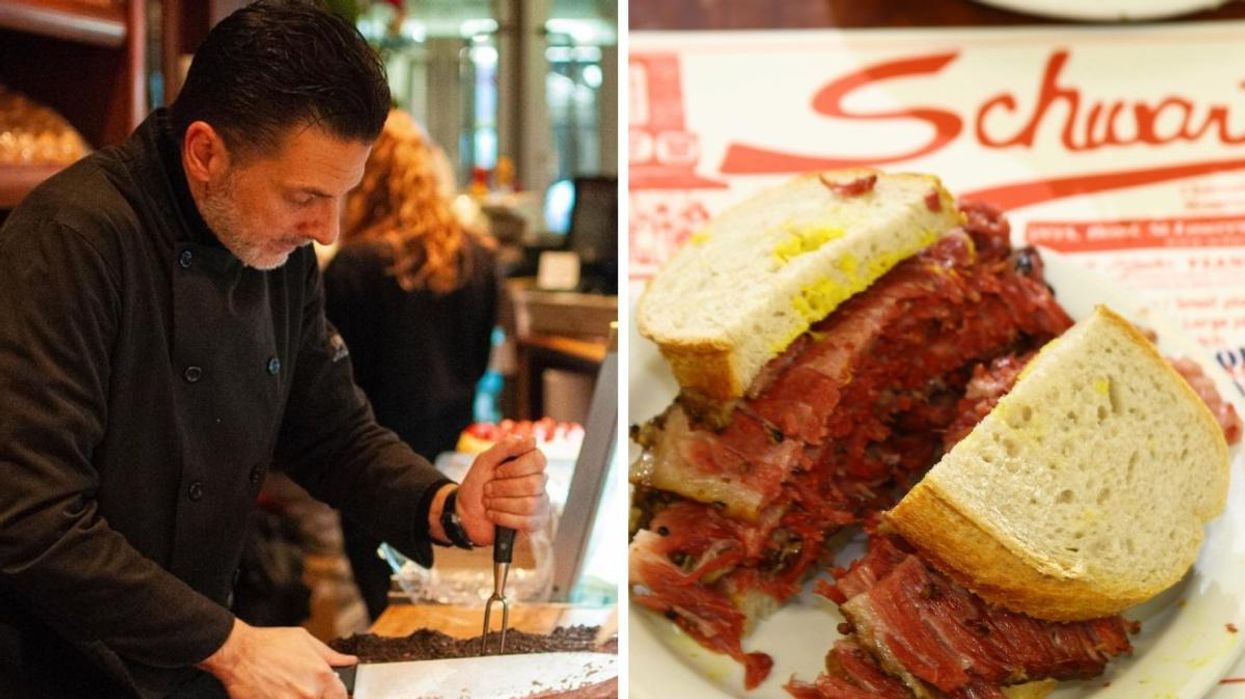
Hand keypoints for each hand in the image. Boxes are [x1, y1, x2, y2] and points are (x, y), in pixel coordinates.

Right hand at [197, 618, 356, 698]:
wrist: (238, 654)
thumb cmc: (270, 644)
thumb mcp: (305, 640)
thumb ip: (330, 655)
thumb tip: (349, 661)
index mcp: (321, 676)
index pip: (342, 696)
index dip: (339, 695)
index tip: (334, 693)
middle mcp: (308, 694)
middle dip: (317, 695)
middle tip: (301, 685)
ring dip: (300, 697)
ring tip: (287, 687)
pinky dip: (283, 698)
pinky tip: (276, 692)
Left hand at [456, 435, 549, 545]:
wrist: (464, 512)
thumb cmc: (477, 485)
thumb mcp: (485, 461)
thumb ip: (506, 448)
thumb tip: (533, 440)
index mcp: (529, 464)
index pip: (538, 460)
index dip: (515, 467)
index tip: (497, 472)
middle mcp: (539, 482)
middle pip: (533, 484)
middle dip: (503, 488)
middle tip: (488, 490)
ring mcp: (540, 503)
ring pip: (529, 504)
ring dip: (501, 504)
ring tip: (488, 503)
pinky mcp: (535, 523)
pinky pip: (526, 521)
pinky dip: (503, 518)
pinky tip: (493, 515)